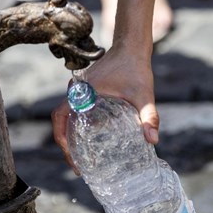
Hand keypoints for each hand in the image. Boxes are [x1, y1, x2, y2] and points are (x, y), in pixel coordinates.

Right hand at [52, 46, 158, 173]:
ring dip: (70, 136)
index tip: (72, 157)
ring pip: (67, 116)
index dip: (61, 139)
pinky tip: (92, 139)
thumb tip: (153, 140)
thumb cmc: (136, 67)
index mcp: (82, 91)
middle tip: (79, 166)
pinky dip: (78, 126)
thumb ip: (149, 116)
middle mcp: (77, 90)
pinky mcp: (87, 90)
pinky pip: (76, 110)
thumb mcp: (144, 95)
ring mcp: (80, 90)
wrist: (133, 46)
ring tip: (83, 157)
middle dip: (66, 145)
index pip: (59, 117)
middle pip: (61, 121)